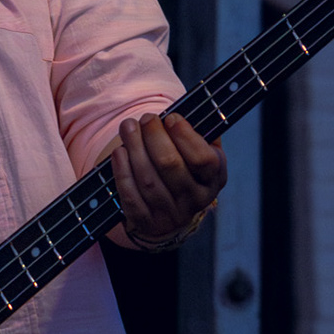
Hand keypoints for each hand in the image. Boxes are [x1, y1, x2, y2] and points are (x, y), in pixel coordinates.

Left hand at [110, 113, 225, 248]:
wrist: (172, 210)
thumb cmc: (186, 168)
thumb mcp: (202, 151)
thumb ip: (200, 133)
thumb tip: (187, 111)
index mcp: (214, 179)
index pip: (203, 159)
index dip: (185, 136)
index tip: (171, 118)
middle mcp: (195, 200)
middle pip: (171, 165)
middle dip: (154, 136)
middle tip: (146, 118)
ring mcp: (171, 214)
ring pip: (148, 180)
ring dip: (134, 148)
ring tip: (128, 127)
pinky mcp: (147, 222)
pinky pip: (131, 197)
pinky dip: (122, 172)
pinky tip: (119, 152)